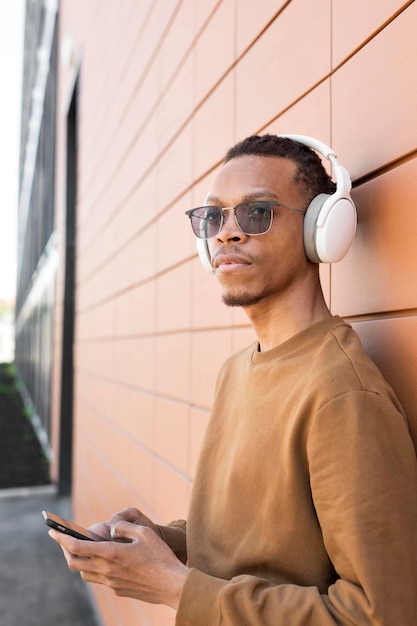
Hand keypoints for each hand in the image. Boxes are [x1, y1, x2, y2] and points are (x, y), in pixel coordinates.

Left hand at [48, 512, 188, 608]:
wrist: (172, 585)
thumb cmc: (160, 556)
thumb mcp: (143, 532)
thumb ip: (123, 527)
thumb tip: (111, 529)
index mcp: (111, 554)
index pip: (77, 547)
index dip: (61, 538)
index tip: (52, 530)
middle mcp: (107, 571)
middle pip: (74, 563)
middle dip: (64, 550)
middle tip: (62, 539)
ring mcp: (111, 583)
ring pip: (84, 573)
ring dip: (77, 561)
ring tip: (79, 548)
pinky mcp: (118, 589)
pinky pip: (98, 578)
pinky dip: (92, 567)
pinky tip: (101, 560)